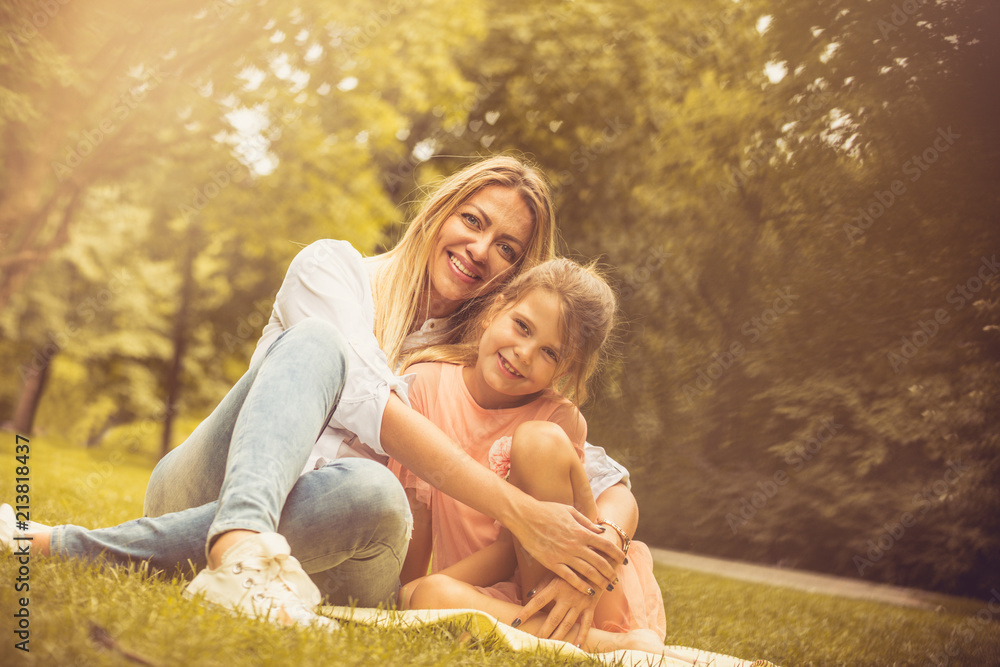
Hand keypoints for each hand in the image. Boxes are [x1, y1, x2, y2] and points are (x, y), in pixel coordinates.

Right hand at [508, 499, 622, 593]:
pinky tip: (589, 591)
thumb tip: (601, 530)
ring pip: (587, 572)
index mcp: (581, 531)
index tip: (624, 561)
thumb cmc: (547, 510)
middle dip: (611, 571)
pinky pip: (570, 577)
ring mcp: (564, 555)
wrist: (525, 516)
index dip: (618, 554)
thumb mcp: (570, 511)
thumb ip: (586, 522)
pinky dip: (581, 586)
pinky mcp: (552, 563)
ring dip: (600, 580)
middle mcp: (575, 544)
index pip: (606, 545)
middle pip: (600, 561)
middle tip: (617, 579)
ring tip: (607, 587)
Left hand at [515, 574, 602, 644]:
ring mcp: (580, 603)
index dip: (526, 612)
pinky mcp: (590, 607)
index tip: (515, 622)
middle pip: (553, 618)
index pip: (537, 602)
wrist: (597, 563)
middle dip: (542, 631)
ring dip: (558, 636)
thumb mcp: (556, 571)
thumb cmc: (572, 567)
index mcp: (556, 586)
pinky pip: (586, 624)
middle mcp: (567, 596)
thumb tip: (529, 595)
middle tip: (533, 641)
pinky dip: (582, 635)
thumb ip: (542, 584)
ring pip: (567, 624)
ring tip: (549, 645)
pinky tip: (576, 646)